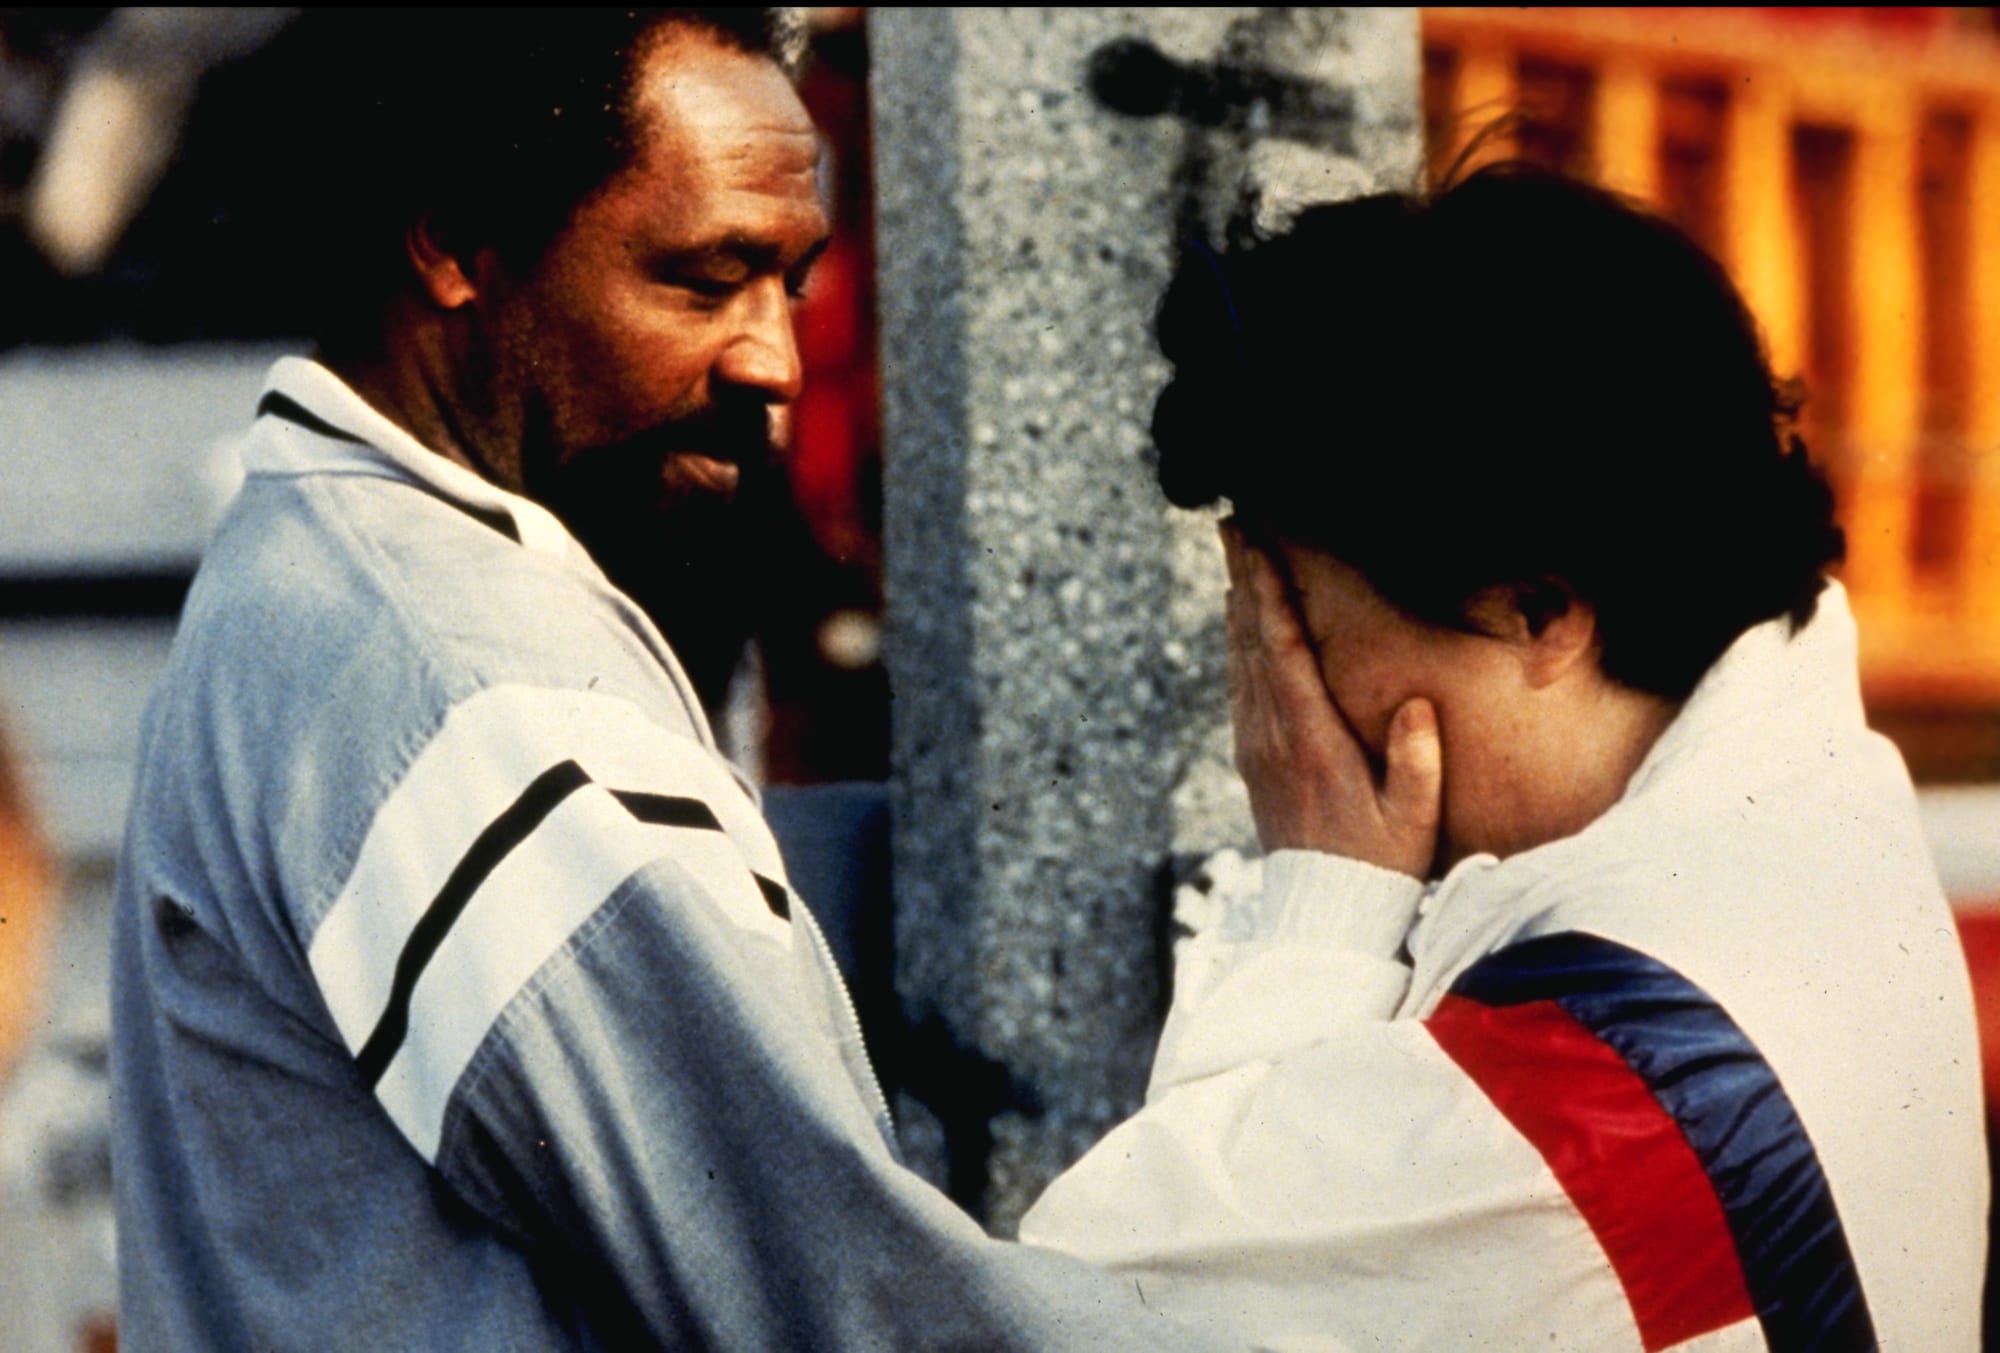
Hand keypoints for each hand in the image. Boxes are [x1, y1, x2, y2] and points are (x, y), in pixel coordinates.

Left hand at [1221, 519, 1441, 876]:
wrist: (1324, 912)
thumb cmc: (1380, 862)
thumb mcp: (1413, 818)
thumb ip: (1416, 761)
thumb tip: (1417, 702)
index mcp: (1310, 740)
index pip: (1283, 651)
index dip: (1268, 594)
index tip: (1258, 547)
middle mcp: (1272, 736)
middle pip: (1250, 641)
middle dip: (1243, 579)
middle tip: (1232, 525)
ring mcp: (1256, 747)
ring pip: (1239, 660)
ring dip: (1237, 605)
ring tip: (1236, 556)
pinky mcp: (1252, 759)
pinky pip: (1239, 687)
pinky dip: (1238, 645)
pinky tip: (1241, 623)